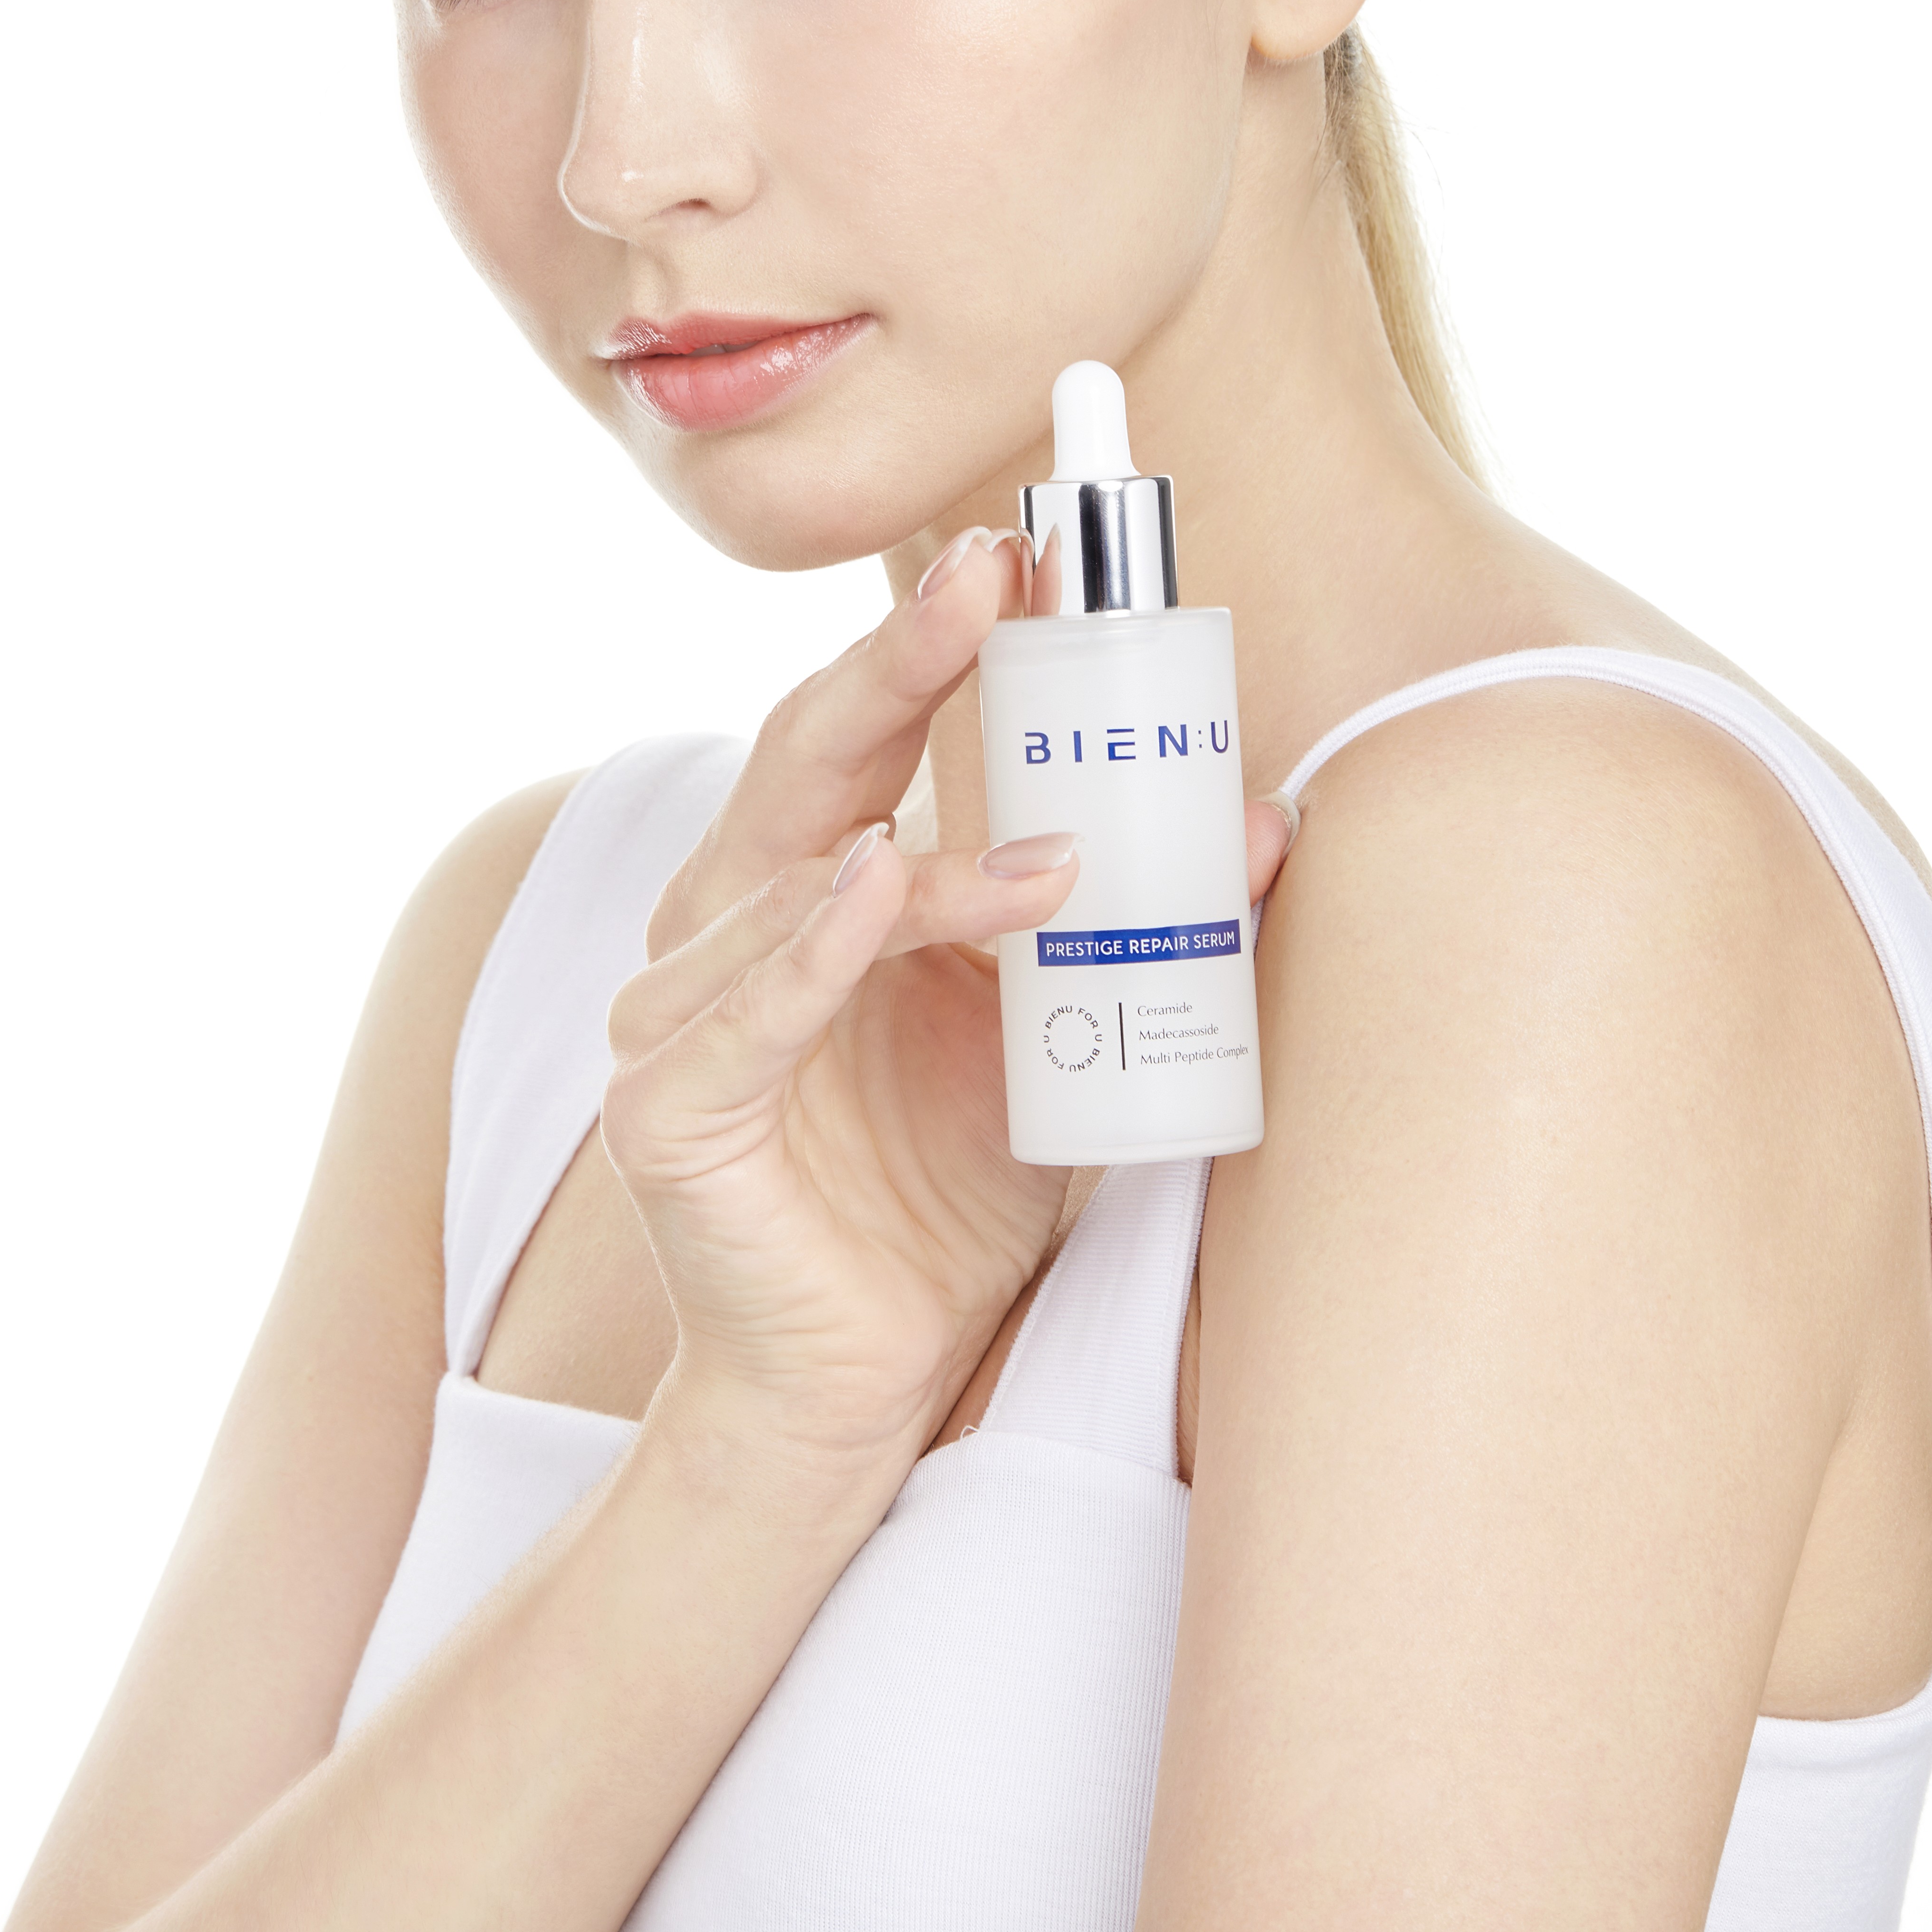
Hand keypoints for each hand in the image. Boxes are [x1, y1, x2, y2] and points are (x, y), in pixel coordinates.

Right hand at [600, 536, 1295, 1478]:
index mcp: (809, 878)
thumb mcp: (1053, 1034)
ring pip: (804, 884)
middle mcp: (728, 915)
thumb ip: (1124, 926)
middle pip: (811, 755)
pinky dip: (808, 952)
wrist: (862, 1379)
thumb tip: (1265, 822)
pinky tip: (868, 891)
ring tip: (1060, 853)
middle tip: (996, 577)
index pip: (865, 724)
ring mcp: (679, 1006)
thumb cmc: (946, 1195)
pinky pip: (744, 1013)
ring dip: (937, 863)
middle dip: (905, 657)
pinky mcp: (666, 1108)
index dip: (937, 636)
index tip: (1028, 552)